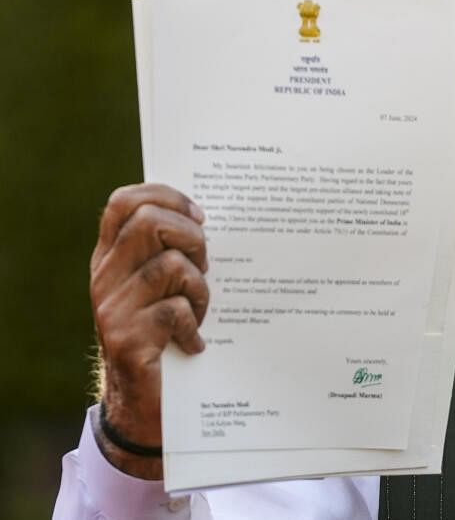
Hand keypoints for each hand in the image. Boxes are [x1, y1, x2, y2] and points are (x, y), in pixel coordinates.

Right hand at [89, 183, 208, 477]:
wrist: (144, 401)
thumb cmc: (165, 334)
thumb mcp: (162, 287)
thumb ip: (169, 251)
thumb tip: (205, 218)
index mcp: (111, 257)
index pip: (124, 202)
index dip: (166, 196)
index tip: (199, 216)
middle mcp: (105, 277)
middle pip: (149, 223)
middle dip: (191, 237)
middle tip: (206, 265)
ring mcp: (112, 308)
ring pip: (171, 266)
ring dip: (200, 289)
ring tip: (200, 312)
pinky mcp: (127, 339)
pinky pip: (176, 311)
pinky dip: (195, 325)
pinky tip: (194, 343)